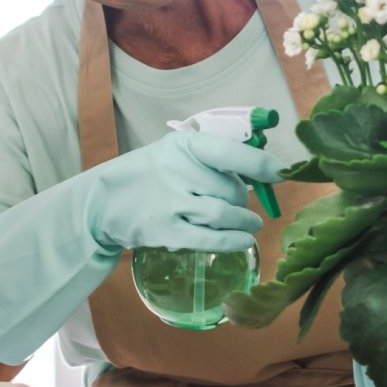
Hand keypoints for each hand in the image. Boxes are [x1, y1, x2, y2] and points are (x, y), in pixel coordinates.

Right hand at [86, 130, 282, 253]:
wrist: (104, 201)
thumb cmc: (150, 175)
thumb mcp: (175, 153)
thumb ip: (213, 160)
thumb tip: (262, 174)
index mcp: (184, 144)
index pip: (232, 152)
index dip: (262, 165)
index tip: (283, 173)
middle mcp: (178, 170)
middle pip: (232, 189)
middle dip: (243, 200)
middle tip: (241, 206)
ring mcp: (171, 202)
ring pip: (225, 214)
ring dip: (244, 222)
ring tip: (250, 225)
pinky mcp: (166, 231)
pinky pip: (211, 238)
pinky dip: (233, 241)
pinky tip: (243, 242)